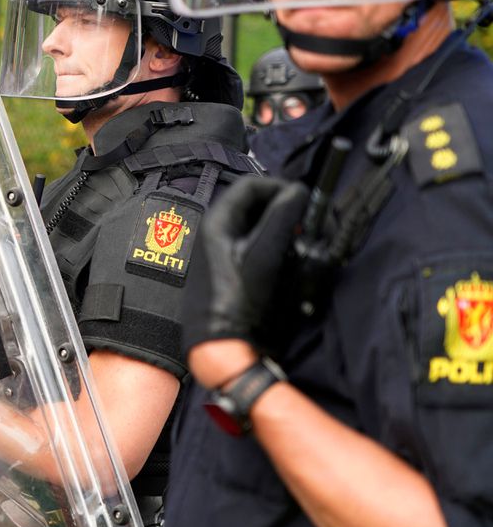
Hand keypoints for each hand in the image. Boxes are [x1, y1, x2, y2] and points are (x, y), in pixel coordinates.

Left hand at [183, 177, 308, 357]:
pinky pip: (259, 244)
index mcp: (217, 221)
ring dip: (284, 226)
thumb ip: (281, 219)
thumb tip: (298, 192)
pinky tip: (291, 256)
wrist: (220, 342)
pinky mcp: (233, 267)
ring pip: (259, 223)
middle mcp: (216, 231)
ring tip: (305, 238)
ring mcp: (223, 249)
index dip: (280, 187)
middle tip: (310, 220)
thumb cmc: (235, 301)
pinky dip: (278, 244)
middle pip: (256, 203)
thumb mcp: (263, 255)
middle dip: (285, 207)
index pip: (251, 185)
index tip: (305, 200)